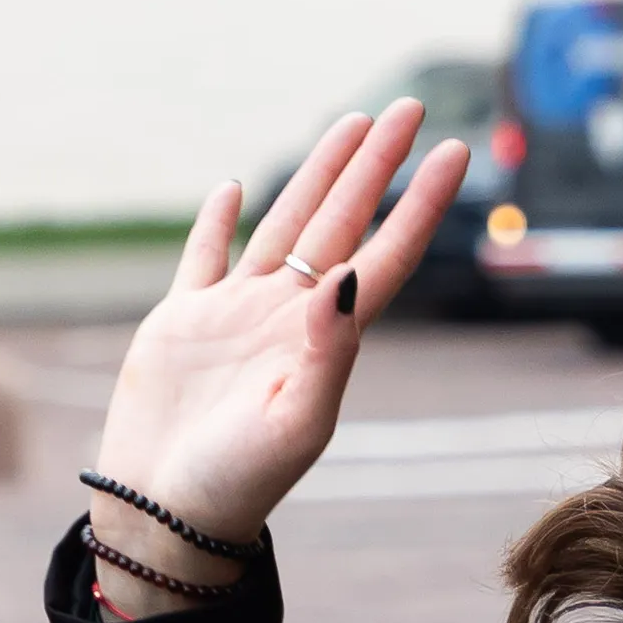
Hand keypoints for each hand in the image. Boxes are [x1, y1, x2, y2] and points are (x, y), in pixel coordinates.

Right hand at [84, 104, 470, 613]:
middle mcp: (289, 316)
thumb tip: (348, 276)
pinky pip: (203, 257)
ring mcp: (235, 315)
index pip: (385, 254)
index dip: (421, 203)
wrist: (167, 515)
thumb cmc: (239, 482)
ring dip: (318, 175)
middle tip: (410, 107)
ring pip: (284, 224)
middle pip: (342, 221)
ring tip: (350, 124)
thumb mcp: (296, 422)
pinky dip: (216, 221)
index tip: (455, 152)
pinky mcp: (181, 322)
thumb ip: (329, 351)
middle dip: (375, 165)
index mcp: (326, 338)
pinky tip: (234, 186)